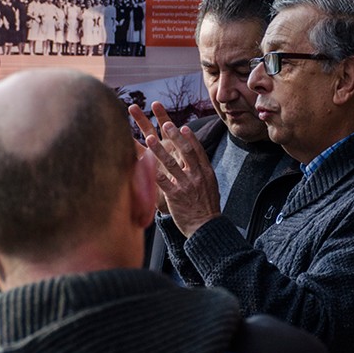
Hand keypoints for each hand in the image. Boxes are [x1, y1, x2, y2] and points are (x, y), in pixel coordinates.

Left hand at [128, 101, 221, 236]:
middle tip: (166, 123)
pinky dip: (152, 170)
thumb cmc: (207, 208)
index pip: (198, 151)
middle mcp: (197, 176)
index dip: (190, 138)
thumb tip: (197, 161)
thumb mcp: (210, 187)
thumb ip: (202, 173)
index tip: (183, 127)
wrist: (206, 228)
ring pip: (171, 163)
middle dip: (175, 136)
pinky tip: (143, 162)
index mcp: (206, 173)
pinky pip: (162, 181)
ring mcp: (186, 186)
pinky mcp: (175, 196)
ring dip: (159, 149)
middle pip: (186, 151)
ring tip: (149, 138)